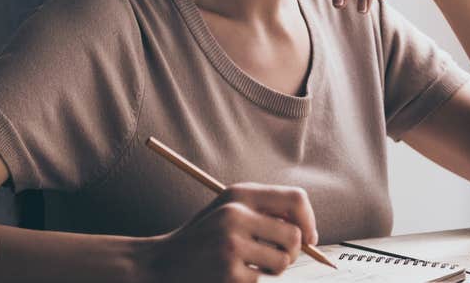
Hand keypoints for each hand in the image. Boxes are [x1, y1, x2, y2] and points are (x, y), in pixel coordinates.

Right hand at [139, 183, 318, 282]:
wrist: (160, 263)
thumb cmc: (203, 238)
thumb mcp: (228, 211)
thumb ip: (263, 211)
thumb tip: (308, 231)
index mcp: (239, 194)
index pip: (295, 199)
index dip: (309, 220)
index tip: (310, 238)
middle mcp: (236, 215)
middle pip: (295, 236)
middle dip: (293, 252)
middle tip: (277, 257)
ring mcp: (232, 245)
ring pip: (283, 262)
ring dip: (273, 269)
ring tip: (249, 265)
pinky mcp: (229, 273)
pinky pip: (260, 279)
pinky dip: (250, 280)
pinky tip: (228, 274)